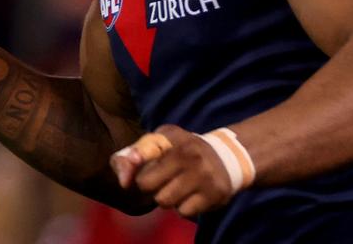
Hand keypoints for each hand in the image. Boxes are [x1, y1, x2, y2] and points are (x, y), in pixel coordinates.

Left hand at [111, 124, 235, 217]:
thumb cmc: (185, 149)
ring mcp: (204, 176)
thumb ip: (136, 153)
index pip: (143, 152)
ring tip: (178, 187)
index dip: (129, 166)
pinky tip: (191, 195)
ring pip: (165, 201)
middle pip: (148, 185)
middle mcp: (190, 156)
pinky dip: (183, 208)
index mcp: (173, 139)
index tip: (126, 178)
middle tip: (161, 181)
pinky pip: (184, 212)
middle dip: (150, 186)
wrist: (229, 155)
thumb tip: (123, 180)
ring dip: (167, 198)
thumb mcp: (162, 141)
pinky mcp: (214, 194)